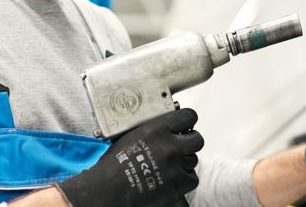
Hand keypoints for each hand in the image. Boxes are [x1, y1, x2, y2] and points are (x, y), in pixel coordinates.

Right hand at [56, 108, 202, 206]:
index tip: (185, 125)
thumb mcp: (131, 136)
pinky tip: (170, 180)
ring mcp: (177, 166)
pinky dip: (184, 180)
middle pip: (197, 140)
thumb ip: (153, 130)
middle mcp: (171, 146)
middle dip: (189, 143)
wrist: (108, 190)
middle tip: (179, 147)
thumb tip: (166, 128)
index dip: (188, 121)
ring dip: (184, 162)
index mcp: (158, 129)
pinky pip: (191, 178)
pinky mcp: (179, 185)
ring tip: (168, 167)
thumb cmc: (113, 165)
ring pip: (193, 160)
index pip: (189, 116)